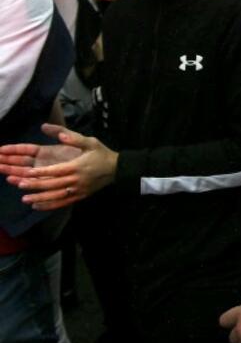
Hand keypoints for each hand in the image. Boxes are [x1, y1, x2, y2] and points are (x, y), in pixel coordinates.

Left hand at [0, 125, 116, 209]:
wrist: (118, 169)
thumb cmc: (102, 154)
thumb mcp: (90, 142)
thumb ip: (74, 138)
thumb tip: (60, 136)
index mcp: (77, 166)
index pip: (55, 170)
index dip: (40, 172)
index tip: (26, 173)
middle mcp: (76, 180)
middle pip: (53, 184)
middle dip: (35, 185)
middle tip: (20, 184)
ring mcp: (78, 190)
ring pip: (56, 196)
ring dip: (40, 198)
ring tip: (25, 199)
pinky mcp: (80, 196)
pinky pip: (63, 203)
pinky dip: (49, 206)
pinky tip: (37, 206)